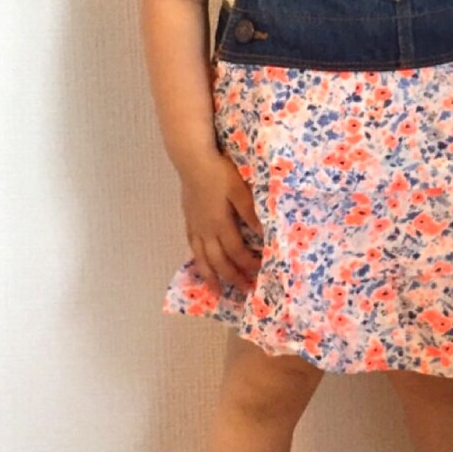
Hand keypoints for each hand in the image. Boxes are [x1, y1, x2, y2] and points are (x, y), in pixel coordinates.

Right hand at [179, 152, 263, 292]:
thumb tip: (263, 234)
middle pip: (218, 260)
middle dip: (232, 277)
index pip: (236, 251)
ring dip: (210, 276)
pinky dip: (197, 259)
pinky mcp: (188, 220)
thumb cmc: (219, 172)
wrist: (192, 160)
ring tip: (216, 291)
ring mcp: (195, 226)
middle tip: (244, 290)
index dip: (247, 264)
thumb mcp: (240, 190)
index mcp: (220, 223)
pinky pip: (192, 246)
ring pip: (202, 258)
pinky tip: (200, 264)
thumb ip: (251, 212)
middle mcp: (206, 230)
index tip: (260, 271)